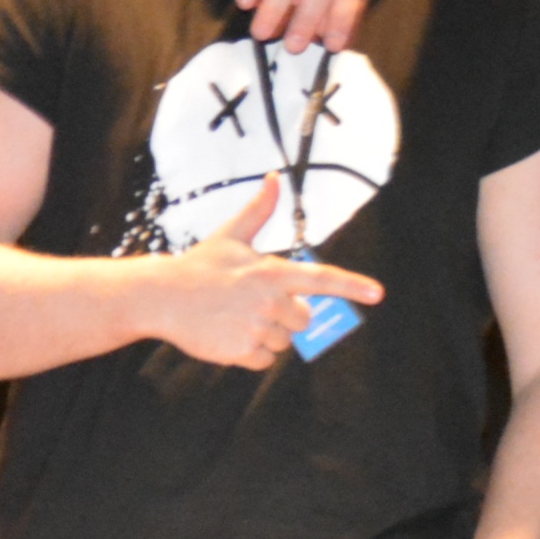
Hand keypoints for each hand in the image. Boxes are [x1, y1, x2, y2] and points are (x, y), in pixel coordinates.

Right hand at [144, 180, 382, 369]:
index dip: (352, 285)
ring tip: (237, 317)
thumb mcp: (232, 235)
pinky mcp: (240, 351)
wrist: (162, 296)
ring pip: (283, 342)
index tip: (377, 293)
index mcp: (272, 271)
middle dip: (286, 316)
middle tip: (255, 304)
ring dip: (267, 335)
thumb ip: (260, 210)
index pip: (321, 279)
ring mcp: (256, 328)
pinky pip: (264, 360)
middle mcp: (269, 301)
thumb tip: (274, 178)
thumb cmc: (200, 265)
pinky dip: (251, 352)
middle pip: (303, 320)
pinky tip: (230, 334)